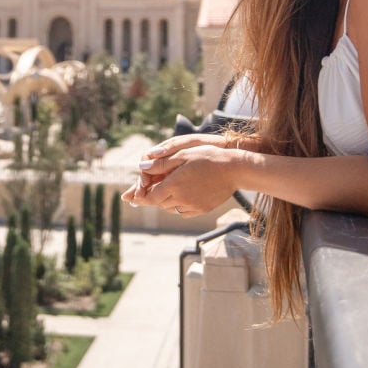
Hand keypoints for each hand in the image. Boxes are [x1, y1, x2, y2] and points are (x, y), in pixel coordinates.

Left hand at [122, 136, 241, 218]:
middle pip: (159, 203)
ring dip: (164, 202)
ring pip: (171, 208)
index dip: (141, 196)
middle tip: (141, 196)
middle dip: (151, 198)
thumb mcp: (182, 155)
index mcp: (174, 185)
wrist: (235, 169)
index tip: (132, 196)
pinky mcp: (203, 209)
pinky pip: (184, 212)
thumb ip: (161, 163)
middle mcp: (181, 199)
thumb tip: (142, 168)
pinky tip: (178, 199)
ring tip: (159, 196)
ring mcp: (193, 206)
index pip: (151, 196)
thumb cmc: (208, 157)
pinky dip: (177, 206)